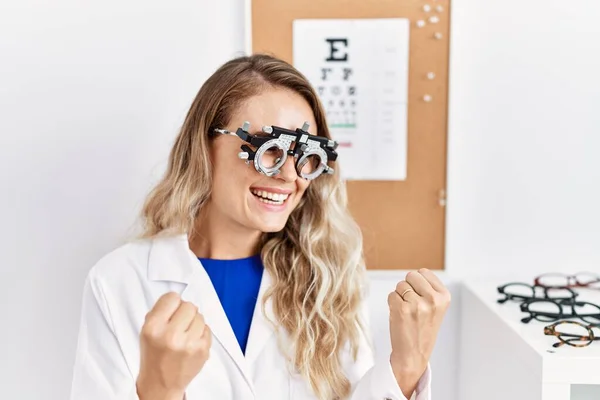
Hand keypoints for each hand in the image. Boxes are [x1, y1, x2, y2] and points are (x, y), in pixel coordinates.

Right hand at [136, 292, 211, 399]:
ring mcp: (189, 343)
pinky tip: (191, 342)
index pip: (172, 298)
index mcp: (153, 327)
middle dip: (185, 312)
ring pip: (200, 316)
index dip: (172, 303)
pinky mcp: (202, 350)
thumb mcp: (146, 331)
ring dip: (194, 322)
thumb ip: (160, 311)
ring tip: (184, 334)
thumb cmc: (154, 354)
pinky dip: (201, 333)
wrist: (161, 382)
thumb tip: (178, 298)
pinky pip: (208, 328)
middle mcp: (171, 335)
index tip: (171, 310)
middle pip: (189, 305)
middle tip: (179, 323)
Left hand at [387, 269, 450, 397]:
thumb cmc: (422, 330)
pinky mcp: (401, 309)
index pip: (424, 272)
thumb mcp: (436, 308)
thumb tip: (416, 273)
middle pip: (411, 275)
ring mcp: (417, 304)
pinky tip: (400, 316)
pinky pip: (391, 295)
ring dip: (400, 297)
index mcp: (444, 297)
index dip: (418, 283)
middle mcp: (433, 299)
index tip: (421, 298)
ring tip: (407, 312)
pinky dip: (392, 304)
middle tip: (412, 305)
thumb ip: (429, 289)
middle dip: (408, 287)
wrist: (413, 354)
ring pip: (400, 285)